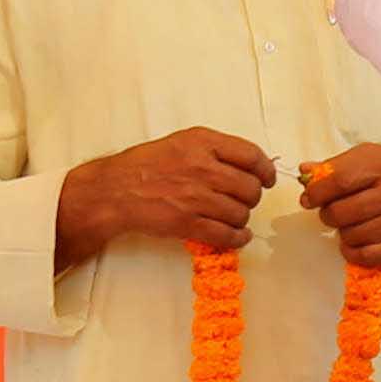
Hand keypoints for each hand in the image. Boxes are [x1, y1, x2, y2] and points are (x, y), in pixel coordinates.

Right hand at [58, 125, 274, 262]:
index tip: (267, 178)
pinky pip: (226, 235)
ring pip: (241, 213)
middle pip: (251, 188)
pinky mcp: (186, 222)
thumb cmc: (146, 165)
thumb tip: (254, 164)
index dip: (266, 170)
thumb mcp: (181, 142)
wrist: (113, 190)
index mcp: (202, 142)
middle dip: (251, 197)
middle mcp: (202, 167)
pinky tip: (237, 236)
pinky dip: (238, 239)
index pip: (252, 155)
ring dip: (242, 219)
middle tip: (242, 200)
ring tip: (232, 218)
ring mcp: (195, 196)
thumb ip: (215, 150)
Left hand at [300, 145, 380, 267]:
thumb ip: (340, 164)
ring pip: (349, 235)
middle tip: (335, 210)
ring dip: (343, 231)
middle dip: (328, 213)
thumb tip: (305, 172)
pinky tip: (357, 240)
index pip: (337, 181)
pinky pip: (364, 255)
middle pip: (339, 212)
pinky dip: (352, 250)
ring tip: (354, 222)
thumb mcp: (376, 156)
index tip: (310, 197)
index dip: (316, 192)